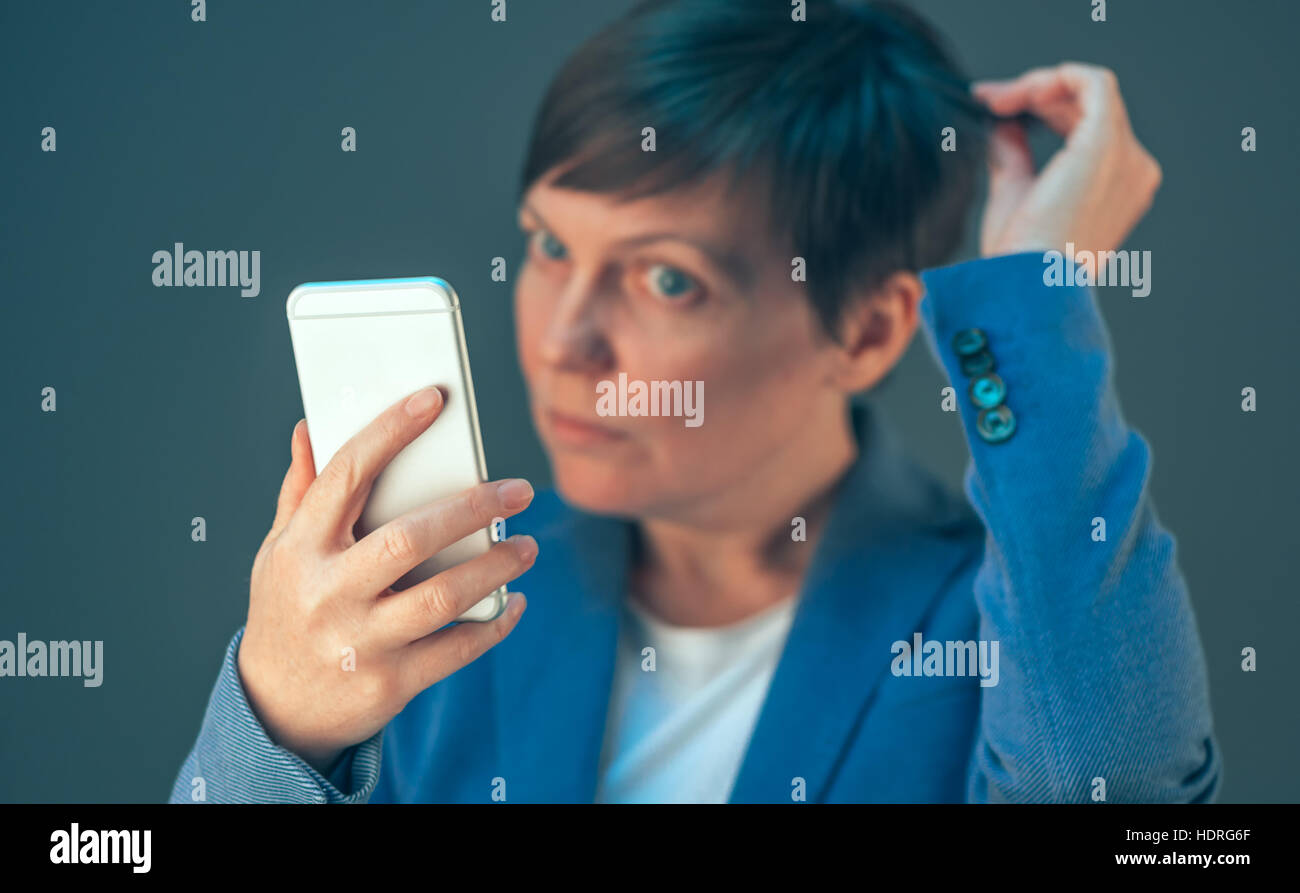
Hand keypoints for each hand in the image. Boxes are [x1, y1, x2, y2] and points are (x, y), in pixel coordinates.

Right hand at [237, 387, 536, 772]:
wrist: (274, 711)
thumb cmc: (287, 613)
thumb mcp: (277, 553)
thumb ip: (300, 493)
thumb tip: (310, 428)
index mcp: (300, 549)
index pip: (347, 476)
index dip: (390, 432)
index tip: (433, 401)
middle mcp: (327, 593)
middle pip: (410, 539)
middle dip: (472, 509)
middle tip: (518, 491)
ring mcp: (359, 642)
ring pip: (443, 597)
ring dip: (496, 567)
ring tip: (527, 548)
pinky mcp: (390, 683)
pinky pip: (458, 649)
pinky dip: (495, 623)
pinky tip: (513, 602)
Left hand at [972, 62, 1162, 259]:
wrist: (1026, 285)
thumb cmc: (1018, 260)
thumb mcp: (1015, 197)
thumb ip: (1014, 155)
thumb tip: (1003, 121)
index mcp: (1118, 190)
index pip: (1086, 130)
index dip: (1041, 112)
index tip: (993, 110)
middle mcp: (1133, 171)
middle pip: (1088, 109)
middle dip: (1035, 97)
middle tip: (988, 101)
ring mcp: (1126, 156)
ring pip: (1090, 92)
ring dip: (1038, 86)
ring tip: (996, 100)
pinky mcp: (1107, 143)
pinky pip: (1093, 83)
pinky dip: (1056, 77)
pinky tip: (1020, 92)